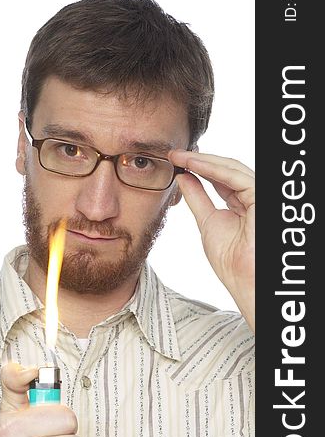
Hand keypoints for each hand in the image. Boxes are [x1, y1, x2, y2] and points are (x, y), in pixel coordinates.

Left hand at [169, 149, 254, 332]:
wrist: (243, 282)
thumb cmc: (231, 261)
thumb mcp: (207, 222)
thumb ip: (198, 198)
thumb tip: (184, 177)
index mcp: (243, 203)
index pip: (221, 178)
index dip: (198, 167)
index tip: (175, 161)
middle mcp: (253, 197)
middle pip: (226, 170)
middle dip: (199, 160)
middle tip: (174, 153)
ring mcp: (259, 197)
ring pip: (231, 169)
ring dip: (203, 161)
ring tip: (180, 157)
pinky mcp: (261, 198)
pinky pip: (237, 177)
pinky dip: (213, 169)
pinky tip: (193, 165)